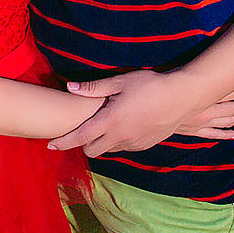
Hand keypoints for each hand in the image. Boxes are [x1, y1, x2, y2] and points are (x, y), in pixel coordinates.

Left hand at [46, 71, 233, 154]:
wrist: (183, 97)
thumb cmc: (151, 85)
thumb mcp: (120, 82)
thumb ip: (93, 88)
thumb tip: (70, 88)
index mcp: (111, 121)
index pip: (80, 137)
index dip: (63, 142)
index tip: (50, 145)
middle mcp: (120, 137)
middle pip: (92, 151)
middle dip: (84, 143)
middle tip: (84, 128)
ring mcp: (134, 143)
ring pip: (109, 150)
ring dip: (102, 142)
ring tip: (107, 123)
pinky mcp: (145, 146)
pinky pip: (124, 148)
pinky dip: (118, 141)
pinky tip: (124, 126)